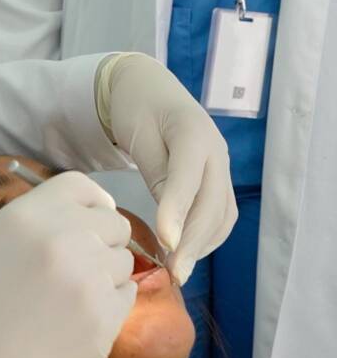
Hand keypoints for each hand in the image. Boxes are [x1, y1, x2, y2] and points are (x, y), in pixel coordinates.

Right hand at [0, 172, 135, 357]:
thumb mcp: (1, 242)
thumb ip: (44, 218)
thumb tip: (94, 209)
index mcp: (26, 215)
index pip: (81, 185)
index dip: (91, 201)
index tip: (90, 218)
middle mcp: (60, 236)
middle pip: (113, 220)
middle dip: (103, 240)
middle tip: (77, 265)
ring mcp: (86, 275)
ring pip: (123, 259)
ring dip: (105, 274)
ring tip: (68, 296)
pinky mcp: (105, 315)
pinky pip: (127, 293)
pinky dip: (110, 304)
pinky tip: (76, 317)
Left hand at [103, 53, 237, 284]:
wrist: (146, 86)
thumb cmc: (136, 108)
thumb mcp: (138, 134)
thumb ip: (156, 172)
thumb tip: (170, 219)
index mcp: (192, 132)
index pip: (187, 178)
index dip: (177, 212)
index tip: (165, 242)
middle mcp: (215, 151)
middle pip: (212, 203)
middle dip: (193, 241)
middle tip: (173, 272)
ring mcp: (220, 165)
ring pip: (222, 214)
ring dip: (202, 243)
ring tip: (177, 268)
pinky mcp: (216, 178)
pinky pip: (220, 213)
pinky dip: (206, 236)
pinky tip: (185, 251)